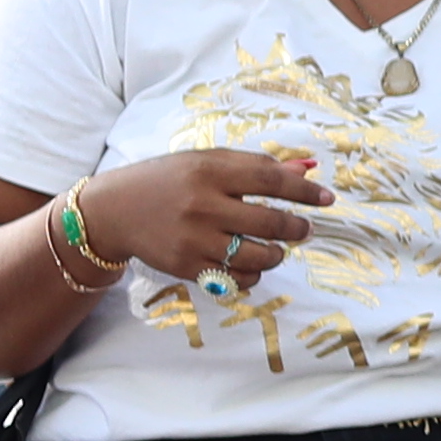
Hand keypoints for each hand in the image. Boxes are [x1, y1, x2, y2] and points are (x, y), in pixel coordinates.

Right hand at [75, 149, 328, 288]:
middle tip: (305, 229)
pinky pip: (237, 278)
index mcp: (209, 171)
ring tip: (278, 248)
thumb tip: (307, 169)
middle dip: (297, 228)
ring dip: (278, 254)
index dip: (304, 191)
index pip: (270, 180)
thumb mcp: (207, 162)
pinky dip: (254, 273)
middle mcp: (202, 206)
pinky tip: (252, 263)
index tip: (327, 199)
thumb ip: (255, 166)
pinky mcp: (187, 267)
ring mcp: (194, 240)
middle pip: (270, 222)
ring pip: (258, 256)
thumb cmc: (169, 181)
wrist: (114, 211)